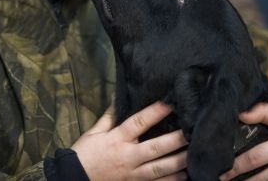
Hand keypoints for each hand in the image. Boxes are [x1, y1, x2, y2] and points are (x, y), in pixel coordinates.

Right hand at [72, 101, 187, 180]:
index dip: (156, 112)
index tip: (171, 102)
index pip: (139, 122)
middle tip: (192, 131)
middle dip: (176, 140)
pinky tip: (184, 175)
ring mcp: (133, 175)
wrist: (73, 180)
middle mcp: (128, 157)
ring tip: (194, 154)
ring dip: (179, 162)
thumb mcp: (94, 131)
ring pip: (161, 169)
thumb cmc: (84, 154)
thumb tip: (119, 94)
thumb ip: (110, 114)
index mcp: (118, 139)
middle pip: (156, 148)